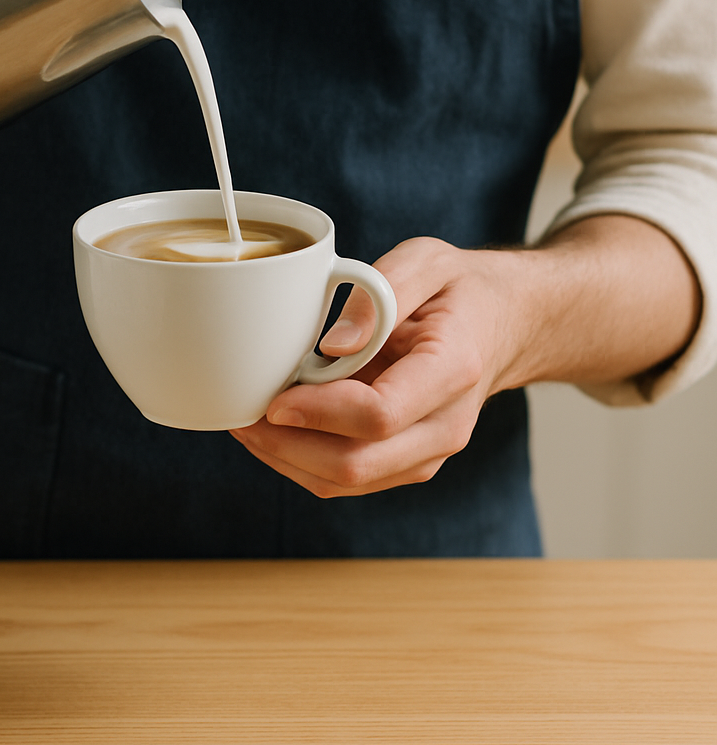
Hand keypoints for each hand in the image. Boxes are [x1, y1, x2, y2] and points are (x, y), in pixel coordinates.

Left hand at [230, 237, 517, 497]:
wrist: (503, 324)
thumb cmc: (458, 289)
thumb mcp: (425, 262)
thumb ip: (380, 293)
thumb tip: (332, 345)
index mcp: (453, 370)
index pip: (380, 415)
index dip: (319, 412)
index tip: (273, 397)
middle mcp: (446, 425)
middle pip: (357, 463)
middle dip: (288, 446)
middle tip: (242, 414)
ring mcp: (429, 452)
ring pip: (347, 482)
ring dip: (287, 459)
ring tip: (246, 422)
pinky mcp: (408, 462)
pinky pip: (348, 479)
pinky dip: (302, 462)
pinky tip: (274, 432)